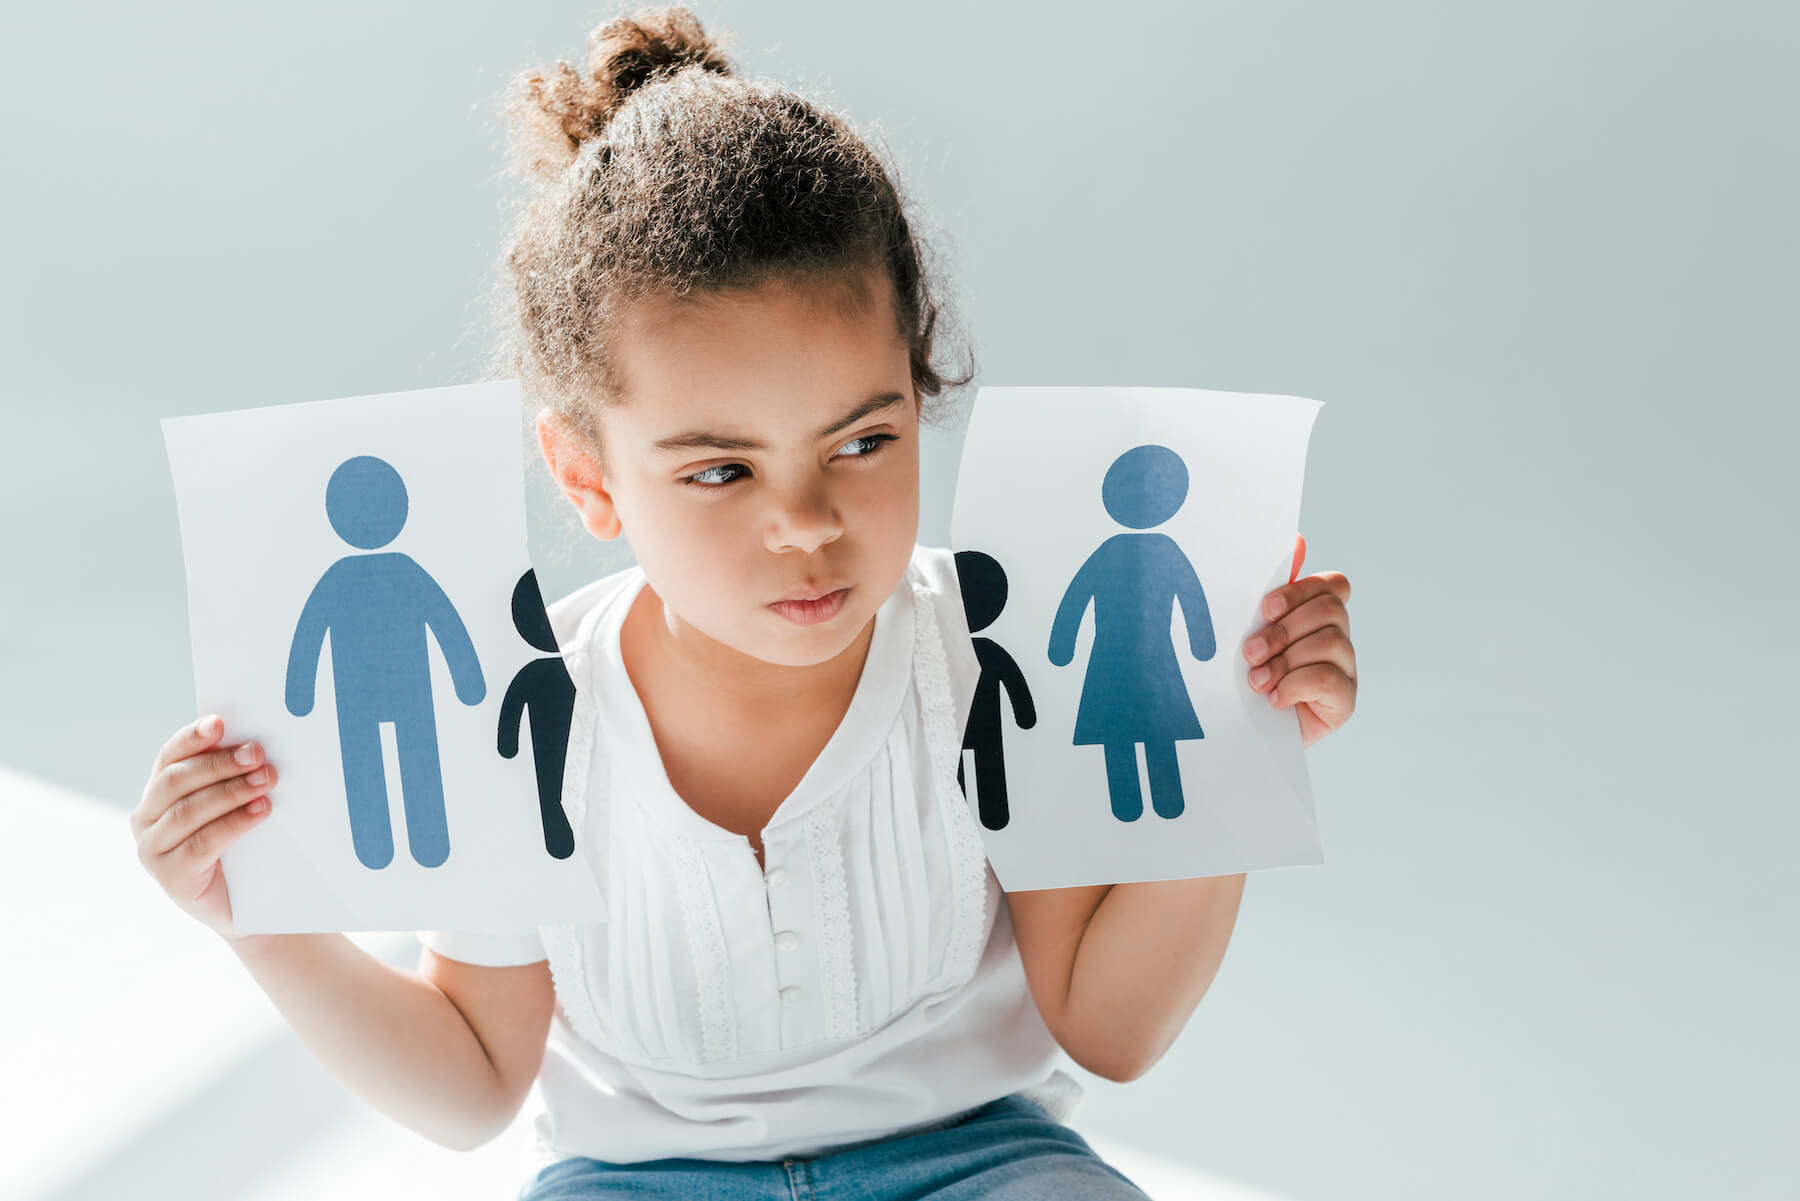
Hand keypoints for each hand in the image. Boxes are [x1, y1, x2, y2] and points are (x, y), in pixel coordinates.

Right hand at [130, 716, 279, 945]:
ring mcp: (153, 849)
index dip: (193, 737)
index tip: (220, 723)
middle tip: (258, 754)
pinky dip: (234, 823)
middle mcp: (146, 818)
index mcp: (159, 792)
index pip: (170, 756)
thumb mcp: (234, 805)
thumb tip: (258, 742)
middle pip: (177, 780)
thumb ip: (234, 776)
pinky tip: (261, 810)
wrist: (248, 903)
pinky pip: (203, 843)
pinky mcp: (171, 877)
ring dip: (231, 791)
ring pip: (189, 811)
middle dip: (220, 764)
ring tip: (267, 781)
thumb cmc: (243, 845)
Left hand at [1244, 534, 1355, 748]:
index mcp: (1317, 616)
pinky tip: (1275, 699)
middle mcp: (1338, 637)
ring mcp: (1346, 669)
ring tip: (1257, 681)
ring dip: (1286, 660)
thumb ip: (1271, 594)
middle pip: (1330, 609)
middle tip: (1250, 653)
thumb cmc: (1245, 677)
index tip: (1265, 609)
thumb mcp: (1249, 632)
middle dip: (1284, 629)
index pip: (1332, 585)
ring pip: (1331, 642)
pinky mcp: (1344, 702)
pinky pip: (1330, 679)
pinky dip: (1296, 685)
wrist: (1241, 733)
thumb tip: (1297, 542)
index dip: (1300, 591)